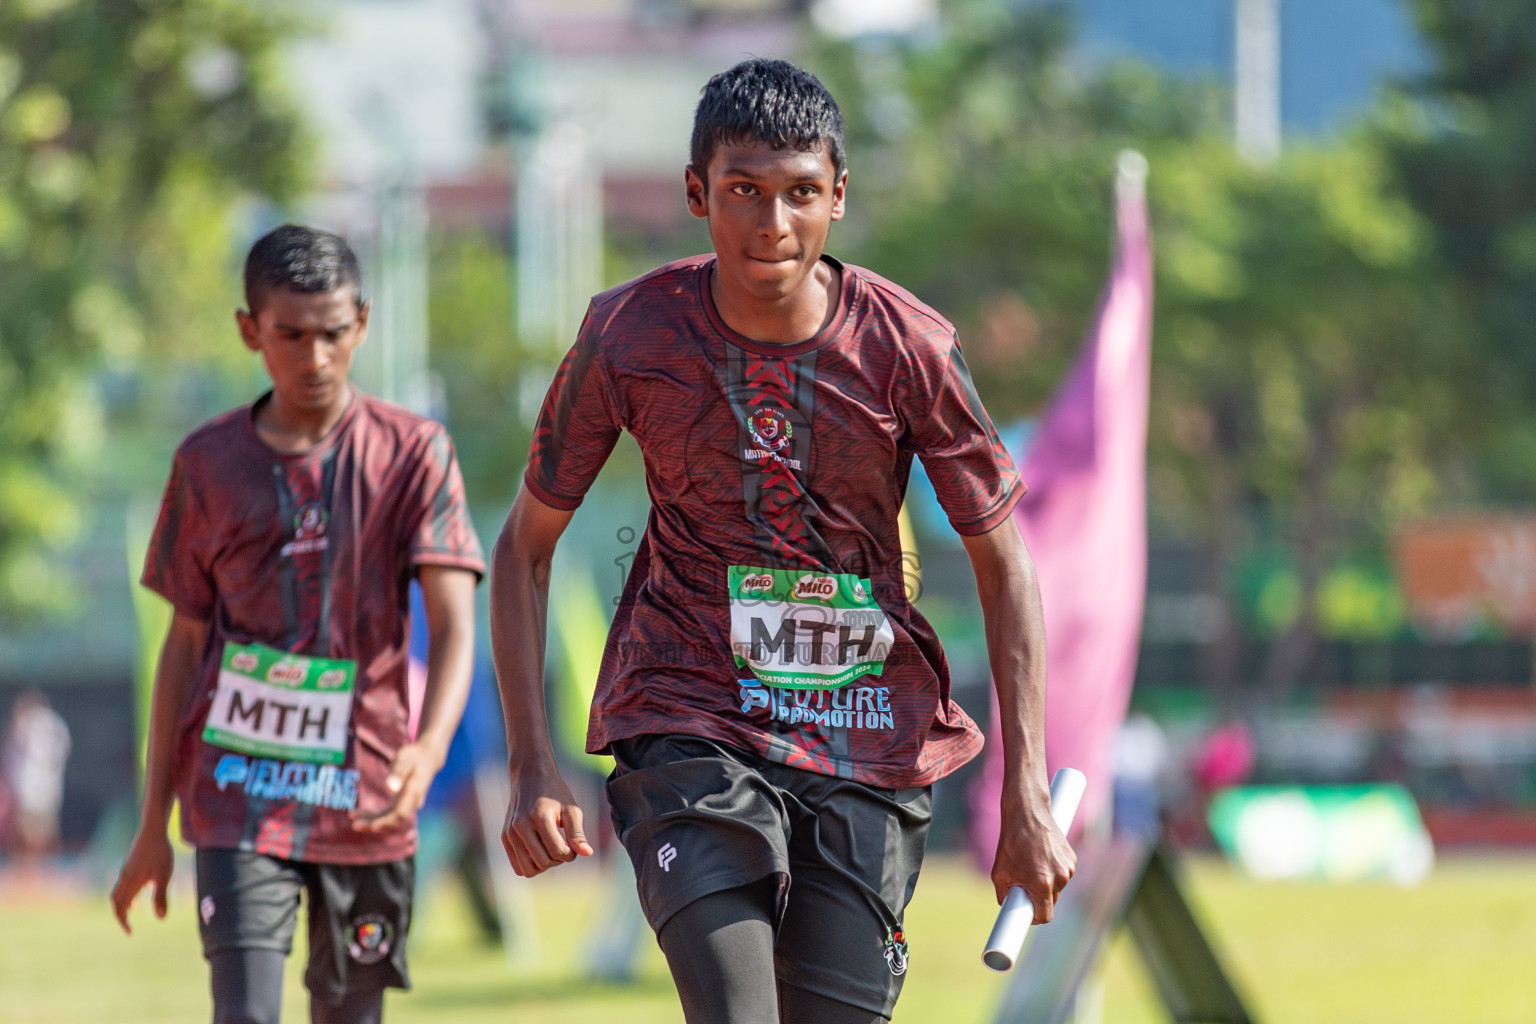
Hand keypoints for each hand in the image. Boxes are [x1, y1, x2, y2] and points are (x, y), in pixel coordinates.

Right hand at [111, 827, 174, 934]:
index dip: (123, 922)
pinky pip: (123, 882)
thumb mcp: (164, 875)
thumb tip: (161, 919)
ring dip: (123, 902)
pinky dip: (127, 891)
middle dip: (120, 914)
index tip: (130, 932)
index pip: (121, 908)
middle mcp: (124, 878)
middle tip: (128, 925)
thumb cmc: (160, 852)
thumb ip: (161, 897)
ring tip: (134, 909)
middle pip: (116, 901)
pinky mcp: (129, 863)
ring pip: (118, 891)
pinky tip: (142, 888)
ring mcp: (125, 870)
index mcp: (131, 883)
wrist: (152, 829)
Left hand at [351, 741, 441, 832]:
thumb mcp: (405, 760)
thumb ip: (398, 773)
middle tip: (354, 825)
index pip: (400, 814)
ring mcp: (407, 804)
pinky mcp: (401, 803)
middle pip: (393, 820)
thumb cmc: (414, 756)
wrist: (427, 757)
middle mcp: (412, 802)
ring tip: (352, 818)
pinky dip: (374, 815)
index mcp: (413, 793)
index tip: (372, 825)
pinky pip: (387, 813)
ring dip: (371, 820)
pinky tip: (358, 813)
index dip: (386, 821)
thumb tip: (390, 787)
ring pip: (389, 818)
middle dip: (374, 824)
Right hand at [500, 765, 593, 876]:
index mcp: (540, 817)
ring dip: (543, 865)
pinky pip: (517, 866)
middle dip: (557, 860)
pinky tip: (540, 850)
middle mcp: (521, 826)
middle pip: (542, 863)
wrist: (530, 777)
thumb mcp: (571, 809)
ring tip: (550, 849)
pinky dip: (530, 864)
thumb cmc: (555, 793)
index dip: (571, 854)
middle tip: (562, 846)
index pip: (558, 852)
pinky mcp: (505, 837)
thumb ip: (578, 833)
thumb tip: (588, 854)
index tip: (572, 843)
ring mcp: (510, 833)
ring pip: (527, 870)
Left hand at [991, 797, 1076, 923]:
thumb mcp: (1000, 873)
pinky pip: (1062, 874)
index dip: (1034, 918)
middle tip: (1024, 884)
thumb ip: (1005, 896)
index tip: (1027, 916)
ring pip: (1057, 888)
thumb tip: (1009, 909)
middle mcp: (1060, 878)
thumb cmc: (1011, 842)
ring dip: (1046, 883)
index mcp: (1042, 883)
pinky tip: (1041, 856)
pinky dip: (1053, 871)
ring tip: (1031, 864)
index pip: (1044, 916)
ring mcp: (1068, 868)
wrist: (1027, 813)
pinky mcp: (1072, 858)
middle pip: (1051, 902)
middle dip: (1038, 898)